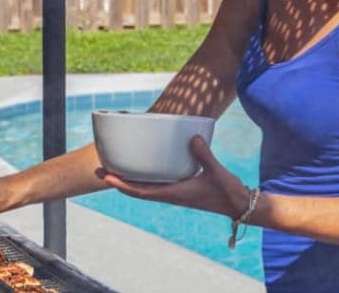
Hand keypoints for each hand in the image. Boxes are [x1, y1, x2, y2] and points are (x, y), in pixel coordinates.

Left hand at [99, 136, 249, 218]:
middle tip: (100, 169)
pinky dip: (144, 179)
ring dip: (128, 181)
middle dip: (118, 181)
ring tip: (114, 168)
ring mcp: (175, 193)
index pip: (141, 192)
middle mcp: (171, 195)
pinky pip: (156, 185)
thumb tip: (192, 135)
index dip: (122, 185)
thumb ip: (204, 154)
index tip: (107, 177)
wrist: (238, 204)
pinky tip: (142, 169)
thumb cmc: (227, 190)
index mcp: (175, 194)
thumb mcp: (216, 170)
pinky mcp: (181, 190)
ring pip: (145, 189)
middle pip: (137, 190)